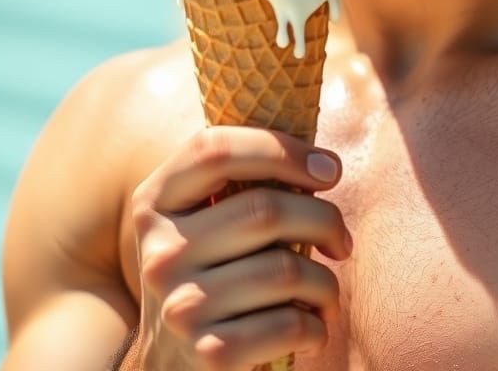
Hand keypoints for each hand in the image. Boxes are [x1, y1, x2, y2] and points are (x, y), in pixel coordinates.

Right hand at [130, 126, 351, 369]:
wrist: (172, 368)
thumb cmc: (215, 275)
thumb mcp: (208, 222)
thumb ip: (243, 183)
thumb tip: (323, 165)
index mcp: (155, 201)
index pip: (216, 149)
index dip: (282, 149)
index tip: (329, 170)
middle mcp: (160, 251)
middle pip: (265, 210)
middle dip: (325, 221)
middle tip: (341, 241)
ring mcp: (180, 305)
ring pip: (287, 270)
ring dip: (327, 283)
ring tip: (326, 292)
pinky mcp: (208, 354)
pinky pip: (289, 324)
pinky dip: (317, 326)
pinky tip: (313, 327)